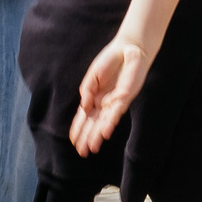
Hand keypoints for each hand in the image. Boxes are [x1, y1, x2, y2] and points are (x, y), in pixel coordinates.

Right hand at [70, 36, 149, 155]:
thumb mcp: (93, 76)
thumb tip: (83, 106)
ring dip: (97, 136)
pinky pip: (116, 113)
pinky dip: (110, 123)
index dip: (78, 128)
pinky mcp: (125, 97)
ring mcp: (115, 101)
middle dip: (87, 137)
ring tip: (92, 149)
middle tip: (82, 153)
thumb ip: (86, 90)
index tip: (73, 141)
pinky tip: (105, 134)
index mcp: (95, 97)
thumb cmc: (111, 60)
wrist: (129, 48)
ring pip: (104, 122)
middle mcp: (105, 102)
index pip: (85, 116)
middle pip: (94, 123)